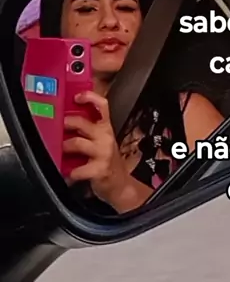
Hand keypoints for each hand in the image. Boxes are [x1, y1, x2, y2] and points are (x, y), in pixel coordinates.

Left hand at [63, 92, 150, 210]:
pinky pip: (77, 169)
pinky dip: (69, 173)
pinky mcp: (99, 169)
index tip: (76, 97)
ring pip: (76, 143)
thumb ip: (88, 130)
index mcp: (106, 127)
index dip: (90, 97)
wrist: (120, 184)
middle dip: (67, 123)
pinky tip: (68, 175)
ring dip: (64, 147)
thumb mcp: (101, 141)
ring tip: (59, 152)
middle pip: (83, 122)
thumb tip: (66, 119)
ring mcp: (103, 153)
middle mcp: (106, 137)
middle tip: (57, 126)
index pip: (102, 106)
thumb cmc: (106, 161)